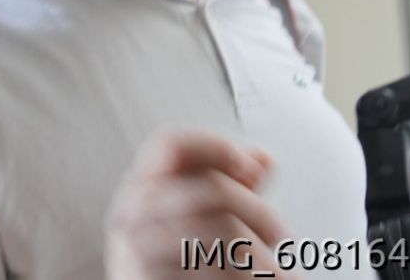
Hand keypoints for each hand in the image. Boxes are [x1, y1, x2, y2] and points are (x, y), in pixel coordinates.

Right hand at [104, 130, 300, 279]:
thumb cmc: (178, 262)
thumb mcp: (199, 213)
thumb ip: (227, 183)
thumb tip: (262, 159)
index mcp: (139, 184)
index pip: (171, 143)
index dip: (215, 147)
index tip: (253, 166)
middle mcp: (131, 212)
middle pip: (210, 189)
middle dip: (255, 209)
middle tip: (279, 232)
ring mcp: (138, 250)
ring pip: (219, 232)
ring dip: (255, 252)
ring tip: (269, 266)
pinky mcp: (151, 279)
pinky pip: (211, 271)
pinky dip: (241, 276)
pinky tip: (246, 279)